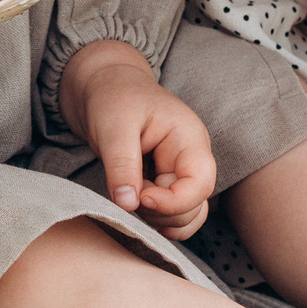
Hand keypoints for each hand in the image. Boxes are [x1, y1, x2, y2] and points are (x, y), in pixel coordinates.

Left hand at [62, 40, 216, 238]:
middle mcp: (191, 159)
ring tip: (128, 196)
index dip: (173, 202)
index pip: (200, 184)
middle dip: (159, 211)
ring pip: (186, 216)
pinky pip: (173, 215)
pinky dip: (155, 220)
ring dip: (157, 219)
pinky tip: (133, 205)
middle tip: (126, 192)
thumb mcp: (113, 126)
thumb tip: (128, 204)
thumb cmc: (113, 97)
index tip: (139, 197)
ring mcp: (181, 173)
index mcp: (189, 139)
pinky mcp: (166, 184)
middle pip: (194, 206)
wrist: (106, 87)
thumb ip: (122, 165)